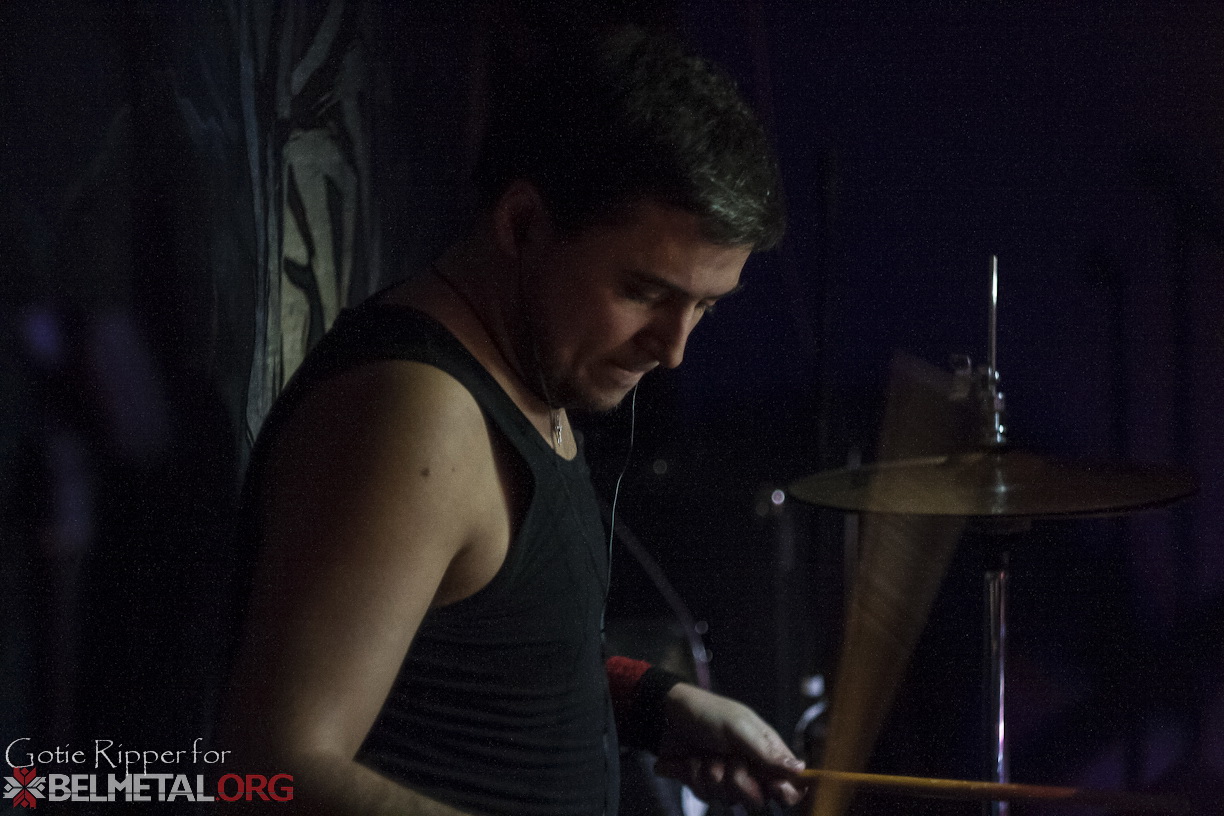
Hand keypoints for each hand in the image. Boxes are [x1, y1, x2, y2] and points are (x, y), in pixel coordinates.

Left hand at [652, 683, 806, 809]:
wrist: (666, 717)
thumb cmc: (707, 714)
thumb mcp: (739, 728)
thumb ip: (767, 752)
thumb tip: (800, 770)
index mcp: (765, 751)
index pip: (789, 782)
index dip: (785, 791)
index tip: (775, 788)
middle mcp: (749, 767)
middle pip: (757, 798)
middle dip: (739, 781)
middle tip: (730, 760)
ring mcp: (726, 777)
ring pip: (728, 798)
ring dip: (711, 774)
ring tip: (705, 753)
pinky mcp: (705, 783)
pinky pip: (705, 795)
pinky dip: (695, 776)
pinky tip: (691, 758)